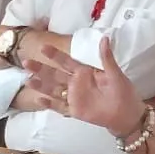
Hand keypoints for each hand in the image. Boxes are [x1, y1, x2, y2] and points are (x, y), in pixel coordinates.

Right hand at [24, 38, 141, 135]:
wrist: (128, 115)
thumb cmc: (123, 92)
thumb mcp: (116, 74)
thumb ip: (107, 58)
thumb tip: (104, 37)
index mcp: (84, 72)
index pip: (66, 61)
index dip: (55, 55)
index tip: (43, 47)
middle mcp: (76, 83)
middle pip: (55, 74)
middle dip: (41, 69)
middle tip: (26, 62)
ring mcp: (74, 97)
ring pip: (53, 90)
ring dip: (41, 85)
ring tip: (28, 80)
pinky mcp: (75, 111)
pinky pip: (60, 107)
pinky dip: (49, 104)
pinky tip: (39, 99)